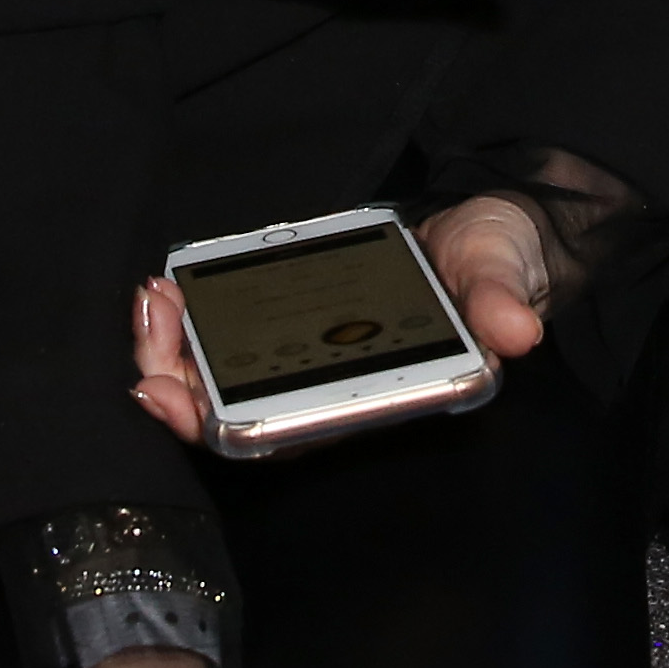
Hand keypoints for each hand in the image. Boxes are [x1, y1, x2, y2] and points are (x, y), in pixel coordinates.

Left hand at [124, 194, 554, 444]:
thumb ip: (501, 301)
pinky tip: (172, 288)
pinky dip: (194, 318)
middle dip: (176, 378)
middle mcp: (329, 386)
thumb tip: (514, 330)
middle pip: (234, 412)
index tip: (175, 398)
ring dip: (175, 346)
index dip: (223, 427)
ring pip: (221, 375)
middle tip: (154, 322)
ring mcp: (306, 355)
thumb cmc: (494, 266)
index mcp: (371, 395)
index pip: (288, 432)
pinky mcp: (294, 317)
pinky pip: (230, 333)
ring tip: (156, 297)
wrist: (491, 235)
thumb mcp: (500, 274)